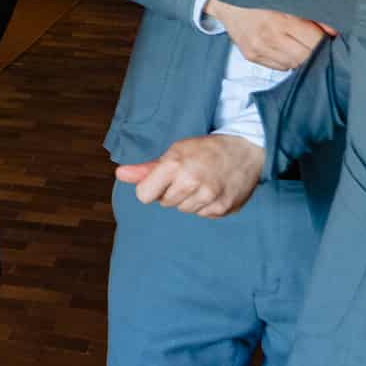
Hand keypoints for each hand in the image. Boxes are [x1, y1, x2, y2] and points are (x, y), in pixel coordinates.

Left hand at [116, 135, 265, 217]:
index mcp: (174, 164)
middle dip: (172, 192)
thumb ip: (147, 169)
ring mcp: (208, 197)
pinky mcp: (222, 208)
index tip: (161, 180)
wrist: (246, 149)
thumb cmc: (206, 149)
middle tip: (188, 176)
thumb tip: (120, 174)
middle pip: (164, 203)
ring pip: (183, 210)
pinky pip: (202, 215)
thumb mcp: (175, 151)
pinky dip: (205, 205)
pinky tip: (214, 190)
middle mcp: (191, 181)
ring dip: (189, 200)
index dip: (150, 188)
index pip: (144, 195)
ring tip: (202, 182)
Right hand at [205, 0, 333, 69]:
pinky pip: (280, 67)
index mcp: (282, 20)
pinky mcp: (251, 56)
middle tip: (316, 42)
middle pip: (306, 57)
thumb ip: (313, 15)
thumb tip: (335, 32)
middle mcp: (269, 37)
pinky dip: (287, 60)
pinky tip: (285, 47)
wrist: (227, 2)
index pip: (315, 42)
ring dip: (301, 57)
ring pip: (294, 65)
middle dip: (315, 51)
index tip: (329, 38)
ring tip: (300, 43)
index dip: (325, 42)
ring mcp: (259, 49)